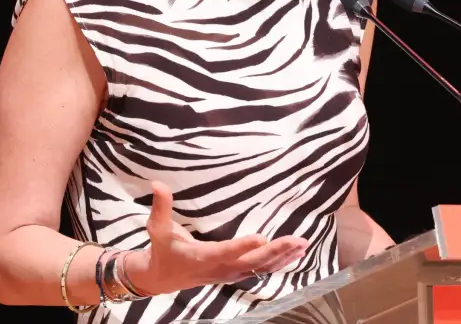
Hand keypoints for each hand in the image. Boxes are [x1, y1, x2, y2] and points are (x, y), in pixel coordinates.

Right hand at [127, 180, 308, 295]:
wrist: (162, 278)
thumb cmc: (163, 250)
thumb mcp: (157, 229)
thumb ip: (161, 207)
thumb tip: (157, 183)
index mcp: (202, 257)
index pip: (225, 252)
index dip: (243, 246)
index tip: (261, 238)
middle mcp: (220, 268)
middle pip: (252, 262)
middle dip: (276, 251)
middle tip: (297, 240)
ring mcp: (230, 273)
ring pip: (260, 268)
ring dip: (283, 257)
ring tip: (303, 245)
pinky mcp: (236, 274)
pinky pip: (261, 270)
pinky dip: (279, 263)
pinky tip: (296, 255)